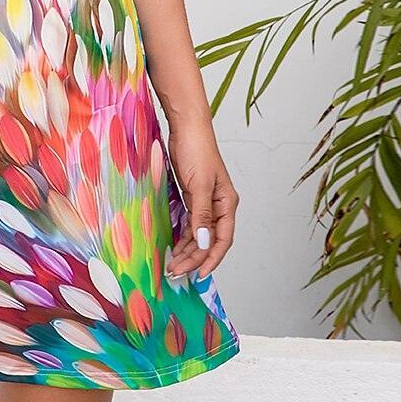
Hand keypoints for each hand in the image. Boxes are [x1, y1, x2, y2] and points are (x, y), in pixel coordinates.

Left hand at [164, 118, 238, 281]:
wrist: (186, 126)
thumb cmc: (197, 149)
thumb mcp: (200, 184)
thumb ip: (201, 215)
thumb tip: (204, 242)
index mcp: (227, 203)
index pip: (223, 239)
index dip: (212, 259)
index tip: (199, 275)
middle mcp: (219, 205)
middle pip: (209, 240)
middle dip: (194, 258)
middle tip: (176, 272)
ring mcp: (205, 201)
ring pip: (199, 234)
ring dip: (188, 250)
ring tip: (173, 265)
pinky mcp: (192, 196)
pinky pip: (190, 223)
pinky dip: (183, 236)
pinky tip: (174, 246)